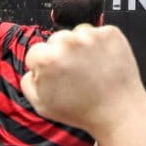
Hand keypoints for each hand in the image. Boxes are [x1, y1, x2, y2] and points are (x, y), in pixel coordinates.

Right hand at [21, 24, 145, 135]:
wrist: (118, 112)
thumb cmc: (80, 111)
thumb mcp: (41, 105)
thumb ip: (28, 83)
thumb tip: (31, 69)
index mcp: (47, 58)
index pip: (36, 52)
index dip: (44, 67)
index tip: (57, 76)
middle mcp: (67, 42)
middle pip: (57, 40)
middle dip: (62, 53)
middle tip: (76, 74)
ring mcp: (91, 35)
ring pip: (78, 34)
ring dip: (81, 47)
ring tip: (91, 69)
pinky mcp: (111, 33)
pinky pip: (99, 33)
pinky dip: (101, 45)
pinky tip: (103, 63)